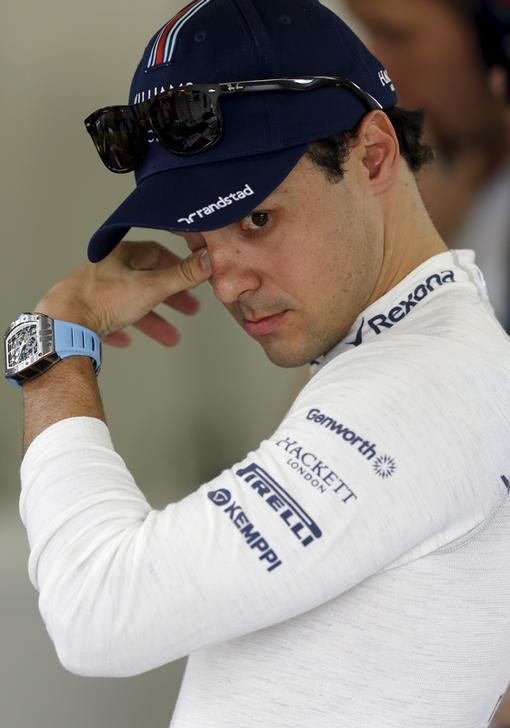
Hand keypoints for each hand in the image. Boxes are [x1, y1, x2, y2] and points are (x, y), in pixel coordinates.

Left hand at [35, 240, 210, 346]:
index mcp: (122, 256)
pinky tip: (127, 340)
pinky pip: (106, 320)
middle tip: (188, 309)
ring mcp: (94, 292)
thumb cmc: (101, 300)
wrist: (64, 323)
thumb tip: (208, 260)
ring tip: (170, 337)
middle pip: (146, 282)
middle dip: (170, 299)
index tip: (191, 278)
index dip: (177, 267)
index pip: (156, 254)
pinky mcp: (83, 313)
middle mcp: (107, 270)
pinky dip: (121, 329)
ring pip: (130, 305)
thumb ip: (182, 276)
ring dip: (152, 321)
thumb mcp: (151, 287)